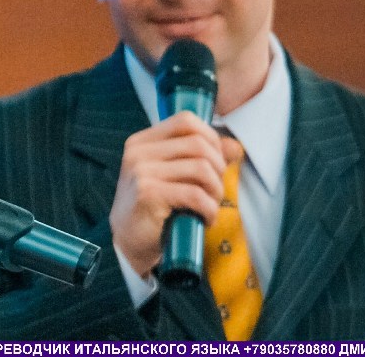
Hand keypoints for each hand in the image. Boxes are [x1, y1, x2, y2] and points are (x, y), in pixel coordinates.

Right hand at [109, 111, 242, 276]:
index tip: (217, 160)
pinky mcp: (148, 194)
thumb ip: (202, 156)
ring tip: (211, 205)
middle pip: (198, 144)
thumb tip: (234, 146)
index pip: (185, 120)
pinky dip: (209, 208)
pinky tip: (206, 219)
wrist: (130, 243)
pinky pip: (195, 194)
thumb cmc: (155, 207)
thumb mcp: (176, 175)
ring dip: (216, 190)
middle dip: (218, 167)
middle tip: (216, 190)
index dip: (210, 137)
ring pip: (200, 168)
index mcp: (142, 141)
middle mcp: (138, 152)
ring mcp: (141, 171)